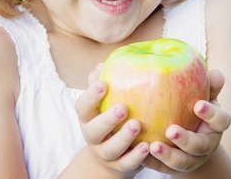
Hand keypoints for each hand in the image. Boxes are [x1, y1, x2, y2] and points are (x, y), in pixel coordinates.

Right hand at [74, 63, 149, 177]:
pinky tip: (147, 147)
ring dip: (123, 138)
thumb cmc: (110, 122)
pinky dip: (136, 157)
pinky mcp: (119, 167)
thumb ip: (103, 84)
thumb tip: (102, 62)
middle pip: (93, 130)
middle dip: (107, 119)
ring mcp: (105, 154)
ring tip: (138, 125)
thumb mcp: (104, 104)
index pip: (82, 107)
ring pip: (110, 149)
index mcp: (88, 118)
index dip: (91, 96)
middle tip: (123, 108)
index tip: (104, 84)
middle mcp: (93, 137)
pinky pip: (126, 164)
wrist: (110, 158)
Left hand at [143, 69, 230, 174]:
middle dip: (186, 139)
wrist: (188, 145)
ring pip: (182, 162)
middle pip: (200, 146)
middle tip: (171, 130)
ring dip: (168, 155)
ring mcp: (190, 160)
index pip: (221, 121)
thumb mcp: (203, 98)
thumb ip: (209, 86)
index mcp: (215, 127)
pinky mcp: (172, 169)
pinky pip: (162, 168)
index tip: (198, 105)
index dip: (211, 114)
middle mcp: (205, 145)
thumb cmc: (194, 113)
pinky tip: (139, 152)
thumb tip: (216, 72)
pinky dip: (151, 162)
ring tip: (153, 146)